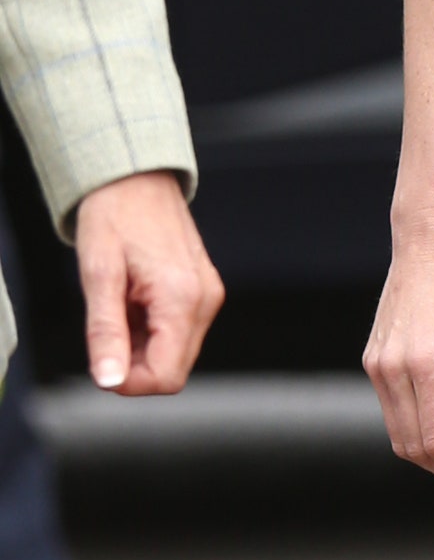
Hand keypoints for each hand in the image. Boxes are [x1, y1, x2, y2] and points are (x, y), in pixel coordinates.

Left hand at [72, 169, 222, 394]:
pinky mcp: (204, 291)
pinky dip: (152, 329)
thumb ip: (105, 332)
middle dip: (135, 364)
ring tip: (120, 305)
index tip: (102, 360)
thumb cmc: (116, 215)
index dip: (129, 382)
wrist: (136, 177)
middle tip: (107, 328)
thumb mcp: (98, 274)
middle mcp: (205, 300)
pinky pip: (180, 331)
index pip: (166, 377)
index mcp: (182, 298)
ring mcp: (208, 295)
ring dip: (142, 345)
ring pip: (176, 353)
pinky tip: (134, 300)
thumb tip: (109, 380)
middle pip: (174, 369)